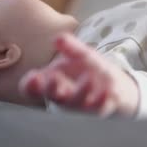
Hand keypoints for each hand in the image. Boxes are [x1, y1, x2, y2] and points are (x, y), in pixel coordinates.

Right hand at [18, 33, 138, 116]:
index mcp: (53, 85)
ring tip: (87, 78)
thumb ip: (70, 48)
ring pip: (79, 103)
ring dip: (82, 92)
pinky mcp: (103, 107)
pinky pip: (101, 108)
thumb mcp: (80, 56)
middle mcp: (65, 98)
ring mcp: (84, 105)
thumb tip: (58, 38)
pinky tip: (108, 92)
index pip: (34, 89)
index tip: (33, 76)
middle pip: (55, 97)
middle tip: (54, 78)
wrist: (115, 86)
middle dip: (52, 88)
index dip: (30, 85)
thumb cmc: (89, 71)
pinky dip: (103, 101)